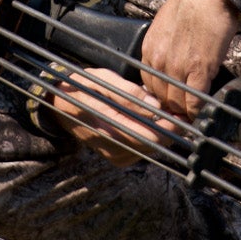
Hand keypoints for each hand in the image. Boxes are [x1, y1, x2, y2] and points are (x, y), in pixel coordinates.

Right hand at [51, 67, 171, 167]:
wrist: (58, 106)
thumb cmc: (81, 87)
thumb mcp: (102, 80)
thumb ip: (129, 93)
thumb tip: (156, 106)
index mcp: (107, 127)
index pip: (150, 136)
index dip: (171, 126)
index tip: (182, 114)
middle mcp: (112, 147)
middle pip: (154, 145)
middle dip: (169, 129)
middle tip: (176, 111)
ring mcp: (115, 156)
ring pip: (151, 148)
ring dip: (160, 132)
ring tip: (159, 112)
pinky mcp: (118, 159)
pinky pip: (143, 150)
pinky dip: (149, 136)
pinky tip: (145, 121)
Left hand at [140, 0, 239, 119]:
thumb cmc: (191, 4)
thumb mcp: (165, 27)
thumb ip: (164, 48)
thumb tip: (173, 64)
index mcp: (149, 50)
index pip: (149, 85)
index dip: (161, 96)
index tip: (171, 100)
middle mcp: (159, 62)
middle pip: (161, 97)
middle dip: (173, 107)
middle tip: (184, 112)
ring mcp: (177, 68)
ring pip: (177, 103)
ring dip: (186, 111)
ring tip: (194, 114)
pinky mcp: (199, 71)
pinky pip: (195, 101)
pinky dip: (199, 110)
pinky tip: (204, 110)